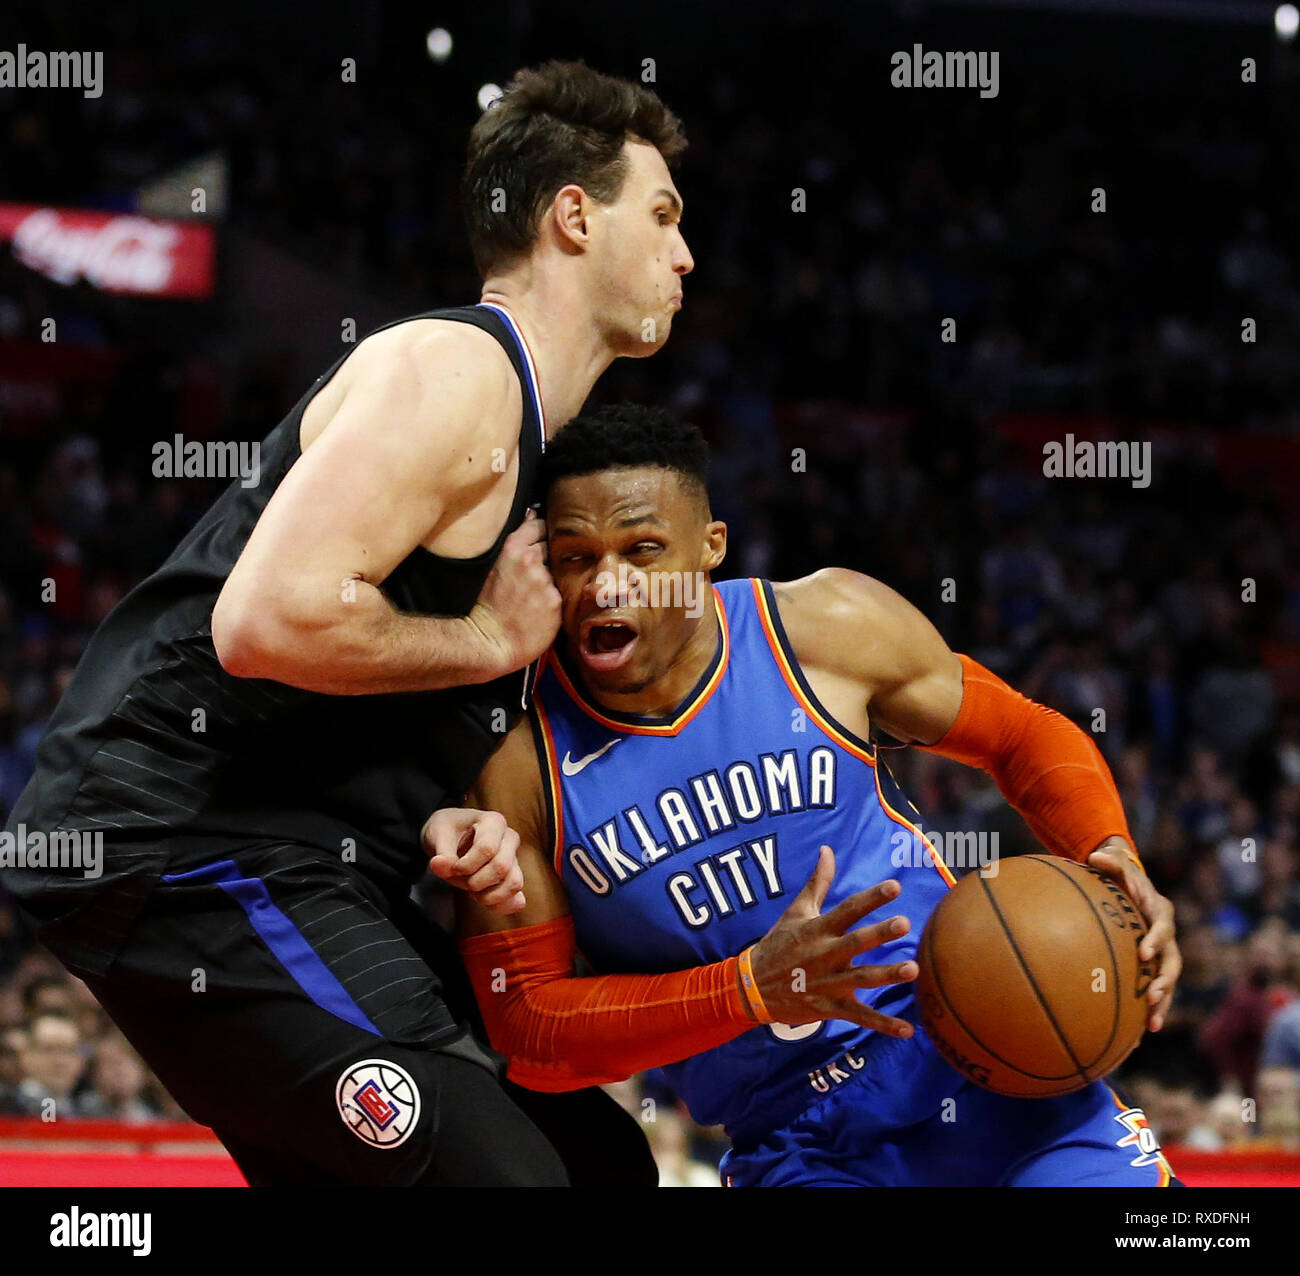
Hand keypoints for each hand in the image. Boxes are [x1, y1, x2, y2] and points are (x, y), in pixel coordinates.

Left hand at [422, 808, 525, 914]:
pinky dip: (501, 904)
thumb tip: (439, 864)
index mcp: (493, 822)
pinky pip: (516, 895)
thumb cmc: (447, 831)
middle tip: (460, 879)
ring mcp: (514, 857)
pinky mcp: (513, 875)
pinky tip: (483, 901)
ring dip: (489, 895)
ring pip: (514, 883)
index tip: (452, 868)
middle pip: (501, 867)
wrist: (451, 837)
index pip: (487, 849)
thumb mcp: (437, 835)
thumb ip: (440, 853)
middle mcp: (509, 838)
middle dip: (476, 881)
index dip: (466, 865)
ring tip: (471, 892)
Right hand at [468, 511, 561, 674]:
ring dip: (551, 579)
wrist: (490, 642)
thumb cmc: (487, 606)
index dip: (542, 533)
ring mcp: (546, 581)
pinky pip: (561, 593)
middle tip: (535, 573)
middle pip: (552, 546)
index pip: (540, 525)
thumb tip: (532, 516)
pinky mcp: (556, 601)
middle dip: (547, 555)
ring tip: (534, 595)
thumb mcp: (494, 567)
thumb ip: (516, 544)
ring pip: (558, 571)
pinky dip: (554, 599)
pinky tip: (540, 609)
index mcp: (513, 549)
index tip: (541, 540)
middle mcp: (531, 561)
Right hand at [746, 845, 918, 1037]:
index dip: (871, 898)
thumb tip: (828, 849)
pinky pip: (860, 1017)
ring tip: (912, 970)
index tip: (895, 886)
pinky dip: (883, 1025)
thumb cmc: (779, 944)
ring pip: (861, 979)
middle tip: (904, 924)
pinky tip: (908, 1030)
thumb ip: (818, 882)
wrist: (753, 987)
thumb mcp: (796, 911)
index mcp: (818, 929)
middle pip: (856, 943)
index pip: (848, 909)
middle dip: (879, 934)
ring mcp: (828, 982)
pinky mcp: (830, 1007)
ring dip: (886, 975)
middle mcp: (825, 954)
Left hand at [1088, 837, 1179, 1031]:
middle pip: (1172, 962)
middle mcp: (1167, 935)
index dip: (1157, 940)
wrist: (1129, 885)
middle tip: (1153, 996)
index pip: (1163, 927)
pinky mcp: (1153, 966)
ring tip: (1152, 1026)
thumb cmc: (1120, 874)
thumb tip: (1093, 856)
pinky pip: (1153, 989)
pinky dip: (1148, 1009)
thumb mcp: (1115, 864)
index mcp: (1160, 911)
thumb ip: (1108, 862)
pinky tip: (1138, 1035)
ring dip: (1162, 1003)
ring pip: (1167, 982)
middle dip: (1165, 981)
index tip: (1144, 953)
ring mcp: (1162, 953)